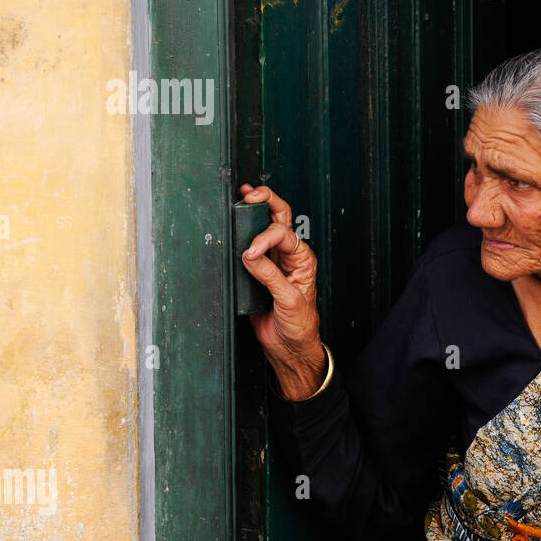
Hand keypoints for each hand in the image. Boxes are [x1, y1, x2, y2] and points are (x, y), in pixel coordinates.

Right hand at [238, 183, 325, 399]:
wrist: (290, 346)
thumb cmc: (299, 325)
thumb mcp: (289, 301)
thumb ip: (271, 277)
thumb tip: (251, 255)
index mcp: (303, 259)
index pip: (283, 234)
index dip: (264, 238)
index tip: (250, 253)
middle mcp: (289, 256)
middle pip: (279, 219)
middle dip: (266, 202)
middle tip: (249, 194)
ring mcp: (274, 262)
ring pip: (266, 228)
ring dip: (254, 211)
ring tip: (243, 196)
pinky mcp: (259, 271)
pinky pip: (251, 247)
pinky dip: (243, 232)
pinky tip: (237, 220)